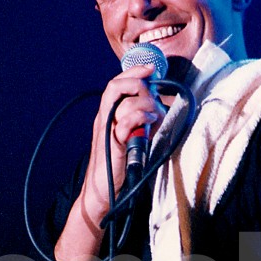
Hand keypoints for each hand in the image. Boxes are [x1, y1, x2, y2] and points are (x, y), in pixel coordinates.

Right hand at [80, 64, 165, 219]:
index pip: (116, 84)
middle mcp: (104, 119)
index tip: (151, 67)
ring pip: (123, 103)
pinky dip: (140, 118)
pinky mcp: (113, 145)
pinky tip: (151, 123)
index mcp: (107, 114)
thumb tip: (158, 107)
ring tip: (156, 115)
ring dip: (145, 104)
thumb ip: (139, 121)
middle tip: (154, 99)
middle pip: (115, 87)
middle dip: (139, 86)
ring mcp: (106, 131)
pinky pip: (124, 123)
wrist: (102, 192)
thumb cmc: (118, 164)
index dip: (132, 72)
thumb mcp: (130, 136)